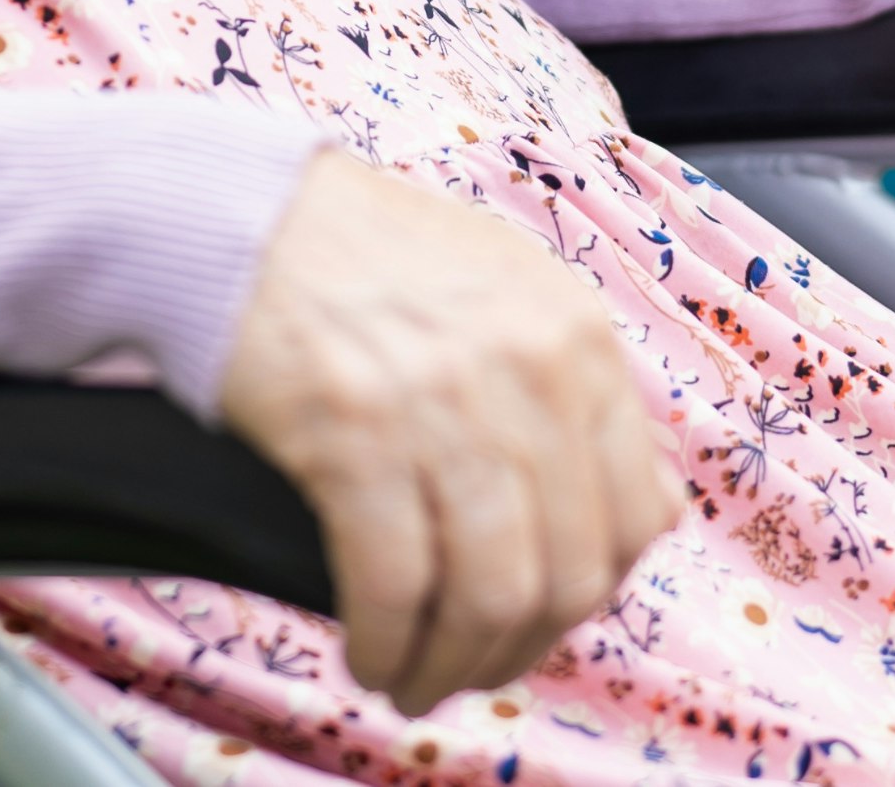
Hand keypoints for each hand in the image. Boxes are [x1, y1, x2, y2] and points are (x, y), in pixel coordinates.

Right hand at [216, 149, 683, 717]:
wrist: (244, 215)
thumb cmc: (371, 259)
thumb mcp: (512, 291)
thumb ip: (581, 393)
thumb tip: (650, 513)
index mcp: (578, 338)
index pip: (638, 516)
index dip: (591, 595)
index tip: (541, 618)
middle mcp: (530, 372)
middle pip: (568, 573)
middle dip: (521, 649)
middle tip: (473, 669)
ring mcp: (444, 404)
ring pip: (490, 594)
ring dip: (453, 664)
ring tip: (414, 679)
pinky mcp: (354, 435)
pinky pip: (394, 586)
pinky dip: (385, 644)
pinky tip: (367, 654)